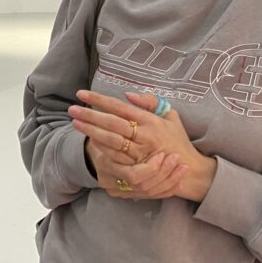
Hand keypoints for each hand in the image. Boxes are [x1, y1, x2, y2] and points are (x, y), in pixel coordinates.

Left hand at [70, 89, 216, 202]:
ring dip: (92, 131)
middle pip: (112, 123)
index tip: (82, 94)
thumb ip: (151, 102)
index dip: (100, 100)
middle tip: (72, 109)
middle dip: (90, 115)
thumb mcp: (170, 116)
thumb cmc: (177, 139)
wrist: (189, 169)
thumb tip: (128, 95)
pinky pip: (116, 157)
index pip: (120, 107)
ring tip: (76, 123)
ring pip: (111, 141)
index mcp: (151, 120)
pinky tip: (90, 142)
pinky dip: (102, 149)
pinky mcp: (138, 167)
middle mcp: (145, 135)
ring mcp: (141, 153)